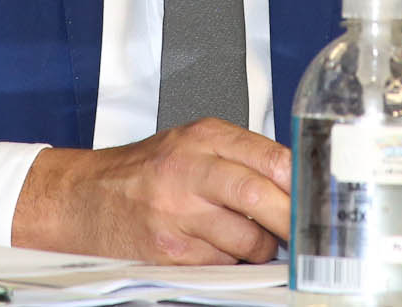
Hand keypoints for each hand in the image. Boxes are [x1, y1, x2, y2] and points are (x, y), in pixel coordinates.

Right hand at [12, 117, 292, 263]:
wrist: (82, 198)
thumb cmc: (142, 173)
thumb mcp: (191, 145)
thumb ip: (240, 158)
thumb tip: (295, 185)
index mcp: (203, 137)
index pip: (272, 157)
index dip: (302, 184)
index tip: (319, 201)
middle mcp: (190, 169)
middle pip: (263, 196)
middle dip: (291, 222)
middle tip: (304, 234)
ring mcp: (177, 212)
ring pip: (247, 239)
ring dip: (259, 248)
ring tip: (245, 240)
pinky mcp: (168, 251)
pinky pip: (221, 264)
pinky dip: (228, 263)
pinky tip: (213, 249)